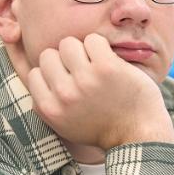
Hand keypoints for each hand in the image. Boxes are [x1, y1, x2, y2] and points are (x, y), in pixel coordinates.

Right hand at [6, 34, 173, 150]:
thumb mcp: (64, 124)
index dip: (51, 74)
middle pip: (48, 55)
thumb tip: (36, 71)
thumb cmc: (101, 128)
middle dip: (64, 61)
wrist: (138, 135)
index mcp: (49, 109)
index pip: (35, 73)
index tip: (67, 82)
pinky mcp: (106, 67)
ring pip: (68, 43)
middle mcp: (63, 94)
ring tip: (95, 65)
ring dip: (82, 51)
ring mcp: (85, 79)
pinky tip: (108, 62)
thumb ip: (47, 101)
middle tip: (82, 72)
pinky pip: (92, 39)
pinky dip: (100, 47)